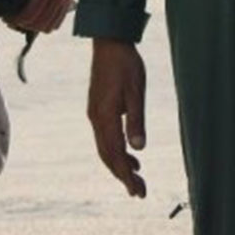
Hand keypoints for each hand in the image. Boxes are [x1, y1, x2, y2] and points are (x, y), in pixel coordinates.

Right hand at [88, 38, 146, 197]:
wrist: (110, 42)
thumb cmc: (126, 65)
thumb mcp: (136, 92)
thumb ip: (135, 121)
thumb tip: (138, 148)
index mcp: (105, 117)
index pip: (114, 154)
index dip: (126, 175)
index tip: (138, 191)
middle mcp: (96, 119)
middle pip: (107, 156)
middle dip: (122, 175)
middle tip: (139, 192)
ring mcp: (95, 114)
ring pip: (105, 148)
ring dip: (120, 164)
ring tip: (137, 177)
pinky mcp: (98, 108)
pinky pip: (105, 137)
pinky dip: (116, 150)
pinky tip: (131, 153)